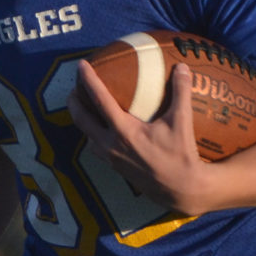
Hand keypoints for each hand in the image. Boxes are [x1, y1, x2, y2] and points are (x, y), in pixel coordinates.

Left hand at [68, 59, 211, 214]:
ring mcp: (111, 158)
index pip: (100, 100)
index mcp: (123, 130)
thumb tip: (181, 66)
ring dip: (81, 120)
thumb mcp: (181, 121)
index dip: (89, 80)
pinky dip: (92, 134)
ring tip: (83, 107)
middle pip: (82, 119)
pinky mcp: (115, 167)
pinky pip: (96, 147)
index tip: (81, 66)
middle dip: (74, 102)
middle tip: (74, 87)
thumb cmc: (180, 155)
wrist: (180, 189)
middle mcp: (111, 144)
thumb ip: (181, 92)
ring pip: (87, 135)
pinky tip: (100, 130)